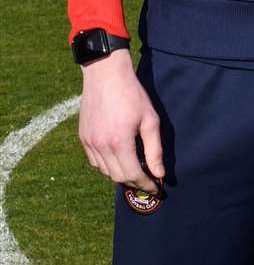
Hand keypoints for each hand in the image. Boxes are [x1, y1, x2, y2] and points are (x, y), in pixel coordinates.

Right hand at [79, 52, 163, 192]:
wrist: (105, 75)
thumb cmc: (132, 95)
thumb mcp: (150, 120)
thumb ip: (154, 150)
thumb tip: (159, 173)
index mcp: (119, 142)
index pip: (132, 174)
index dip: (145, 184)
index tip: (156, 188)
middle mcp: (100, 146)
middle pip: (117, 176)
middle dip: (134, 182)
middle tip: (148, 182)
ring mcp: (89, 142)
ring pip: (104, 171)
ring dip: (120, 175)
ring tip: (136, 171)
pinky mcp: (83, 137)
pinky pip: (94, 161)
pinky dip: (107, 166)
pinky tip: (119, 160)